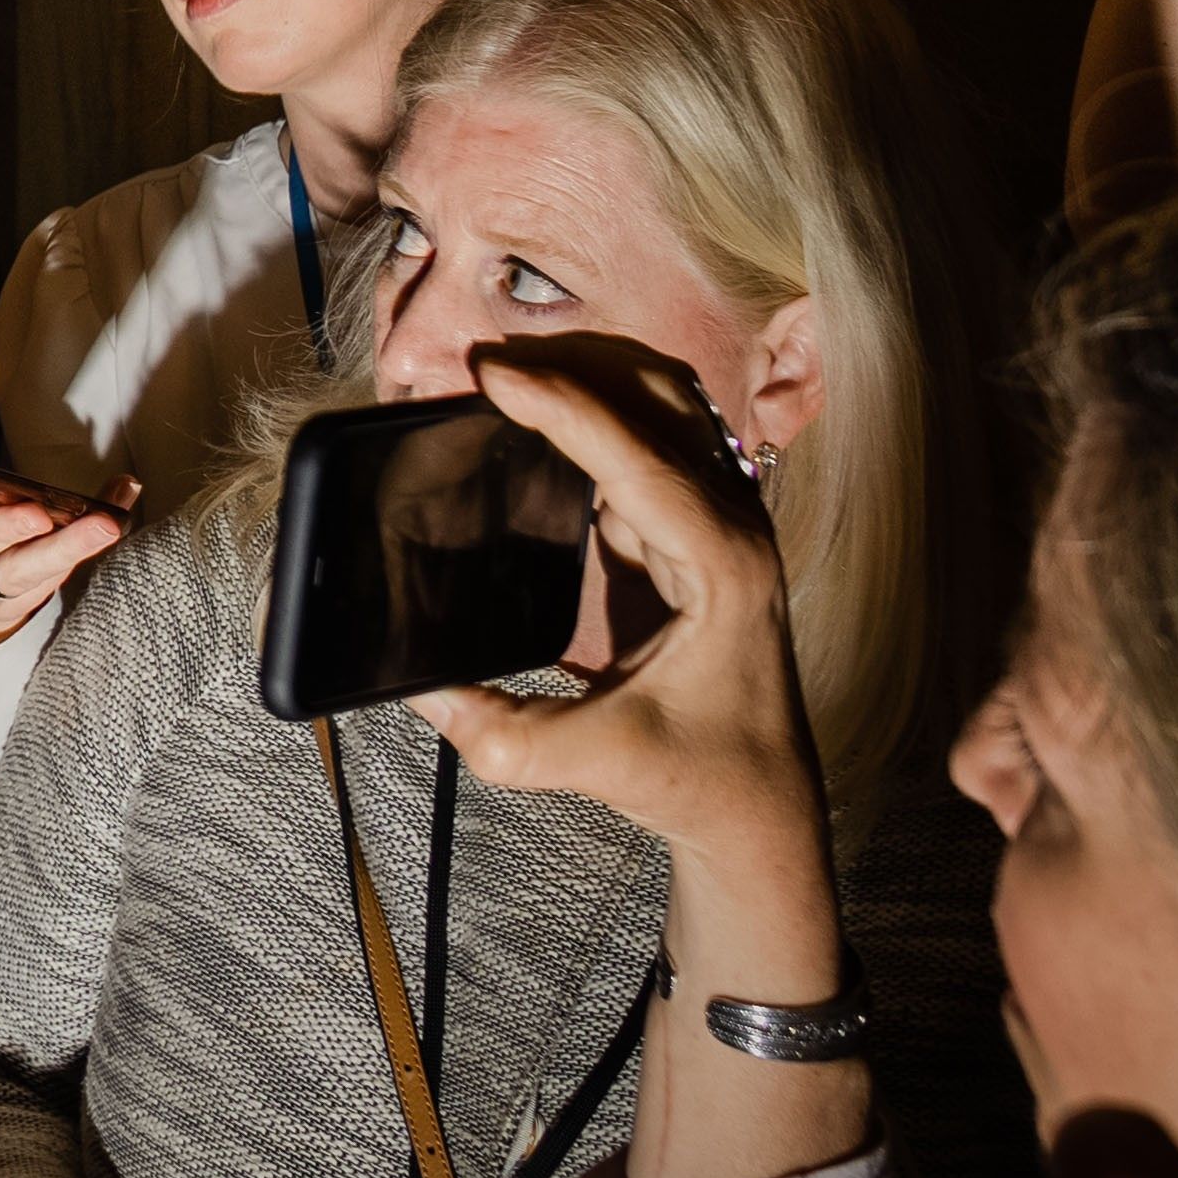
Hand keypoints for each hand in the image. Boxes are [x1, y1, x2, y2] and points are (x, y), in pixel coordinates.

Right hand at [413, 335, 829, 878]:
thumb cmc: (699, 781)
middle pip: (660, 400)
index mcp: (724, 569)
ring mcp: (721, 527)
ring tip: (506, 383)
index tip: (487, 372)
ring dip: (587, 381)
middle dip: (572, 367)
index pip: (638, 453)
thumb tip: (416, 690)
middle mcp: (734, 531)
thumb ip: (498, 732)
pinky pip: (647, 448)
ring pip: (660, 410)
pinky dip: (593, 422)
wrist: (760, 810)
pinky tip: (536, 429)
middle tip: (484, 368)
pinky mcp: (695, 537)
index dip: (558, 404)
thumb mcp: (591, 762)